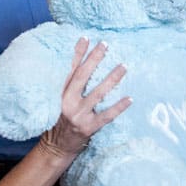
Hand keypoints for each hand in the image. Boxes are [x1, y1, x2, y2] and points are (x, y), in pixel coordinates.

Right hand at [40, 38, 129, 157]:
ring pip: (98, 93)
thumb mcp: (59, 100)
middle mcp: (67, 102)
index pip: (70, 69)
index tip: (86, 38)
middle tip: (106, 45)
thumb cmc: (60, 119)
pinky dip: (118, 107)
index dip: (78, 53)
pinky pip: (106, 115)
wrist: (56, 147)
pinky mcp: (88, 127)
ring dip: (112, 79)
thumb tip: (79, 61)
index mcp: (60, 93)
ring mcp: (78, 115)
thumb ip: (68, 83)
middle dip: (95, 59)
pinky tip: (130, 98)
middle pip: (83, 76)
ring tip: (123, 66)